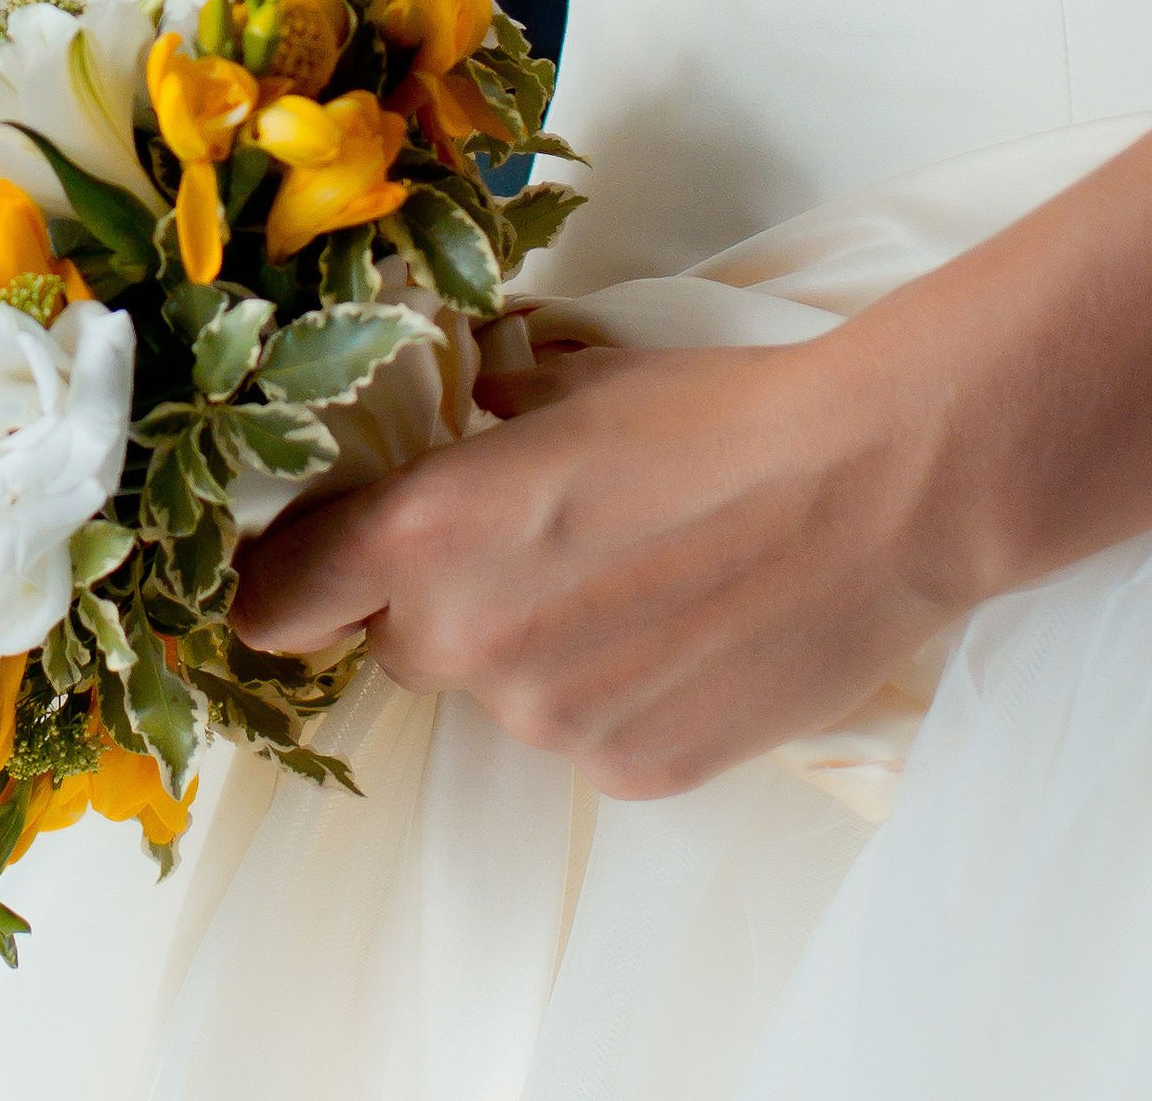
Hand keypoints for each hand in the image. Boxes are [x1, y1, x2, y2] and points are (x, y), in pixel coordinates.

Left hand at [231, 334, 951, 797]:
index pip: (280, 595)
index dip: (282, 582)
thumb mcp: (573, 377)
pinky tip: (686, 632)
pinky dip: (614, 694)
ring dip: (536, 647)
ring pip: (501, 692)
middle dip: (438, 600)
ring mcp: (553, 725)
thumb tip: (464, 392)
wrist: (871, 490)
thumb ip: (487, 404)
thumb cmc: (720, 414)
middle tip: (530, 542)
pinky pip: (585, 737)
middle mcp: (471, 644)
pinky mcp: (633, 774)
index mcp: (429, 535)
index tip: (295, 575)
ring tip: (640, 576)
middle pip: (398, 642)